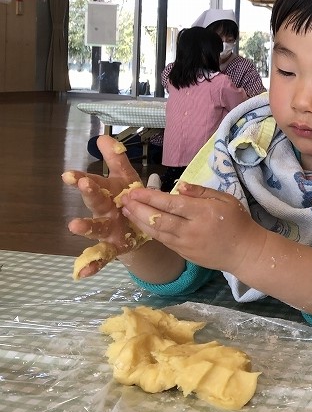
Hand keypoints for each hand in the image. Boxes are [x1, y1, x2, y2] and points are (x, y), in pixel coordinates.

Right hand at [63, 135, 148, 277]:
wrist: (141, 226)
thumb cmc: (129, 198)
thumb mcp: (126, 178)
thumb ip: (116, 159)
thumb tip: (102, 137)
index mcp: (108, 192)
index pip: (95, 182)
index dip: (84, 178)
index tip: (70, 174)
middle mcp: (104, 210)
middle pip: (96, 201)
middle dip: (89, 192)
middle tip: (79, 183)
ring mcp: (108, 229)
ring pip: (96, 227)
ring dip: (85, 226)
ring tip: (74, 225)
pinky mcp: (114, 246)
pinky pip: (104, 256)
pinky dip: (93, 264)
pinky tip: (81, 273)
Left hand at [120, 181, 262, 274]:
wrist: (244, 252)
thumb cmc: (237, 221)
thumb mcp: (225, 199)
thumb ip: (201, 192)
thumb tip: (179, 186)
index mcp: (203, 213)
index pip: (171, 204)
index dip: (150, 197)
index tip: (135, 190)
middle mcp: (191, 229)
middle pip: (159, 219)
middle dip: (138, 209)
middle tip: (123, 199)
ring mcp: (186, 244)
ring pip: (157, 232)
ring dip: (139, 221)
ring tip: (126, 210)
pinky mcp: (184, 254)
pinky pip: (163, 241)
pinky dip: (150, 231)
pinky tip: (141, 223)